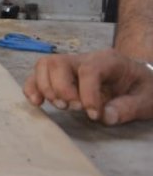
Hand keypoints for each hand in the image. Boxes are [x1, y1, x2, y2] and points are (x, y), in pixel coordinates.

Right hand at [22, 48, 152, 125]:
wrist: (136, 79)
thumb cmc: (141, 88)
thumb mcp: (147, 99)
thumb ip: (129, 107)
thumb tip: (105, 117)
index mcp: (109, 60)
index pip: (89, 70)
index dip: (87, 93)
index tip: (93, 115)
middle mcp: (85, 58)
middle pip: (59, 63)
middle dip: (61, 88)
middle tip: (72, 108)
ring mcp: (70, 65)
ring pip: (44, 65)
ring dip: (44, 87)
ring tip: (58, 106)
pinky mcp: (61, 75)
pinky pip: (38, 74)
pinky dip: (33, 87)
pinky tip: (36, 102)